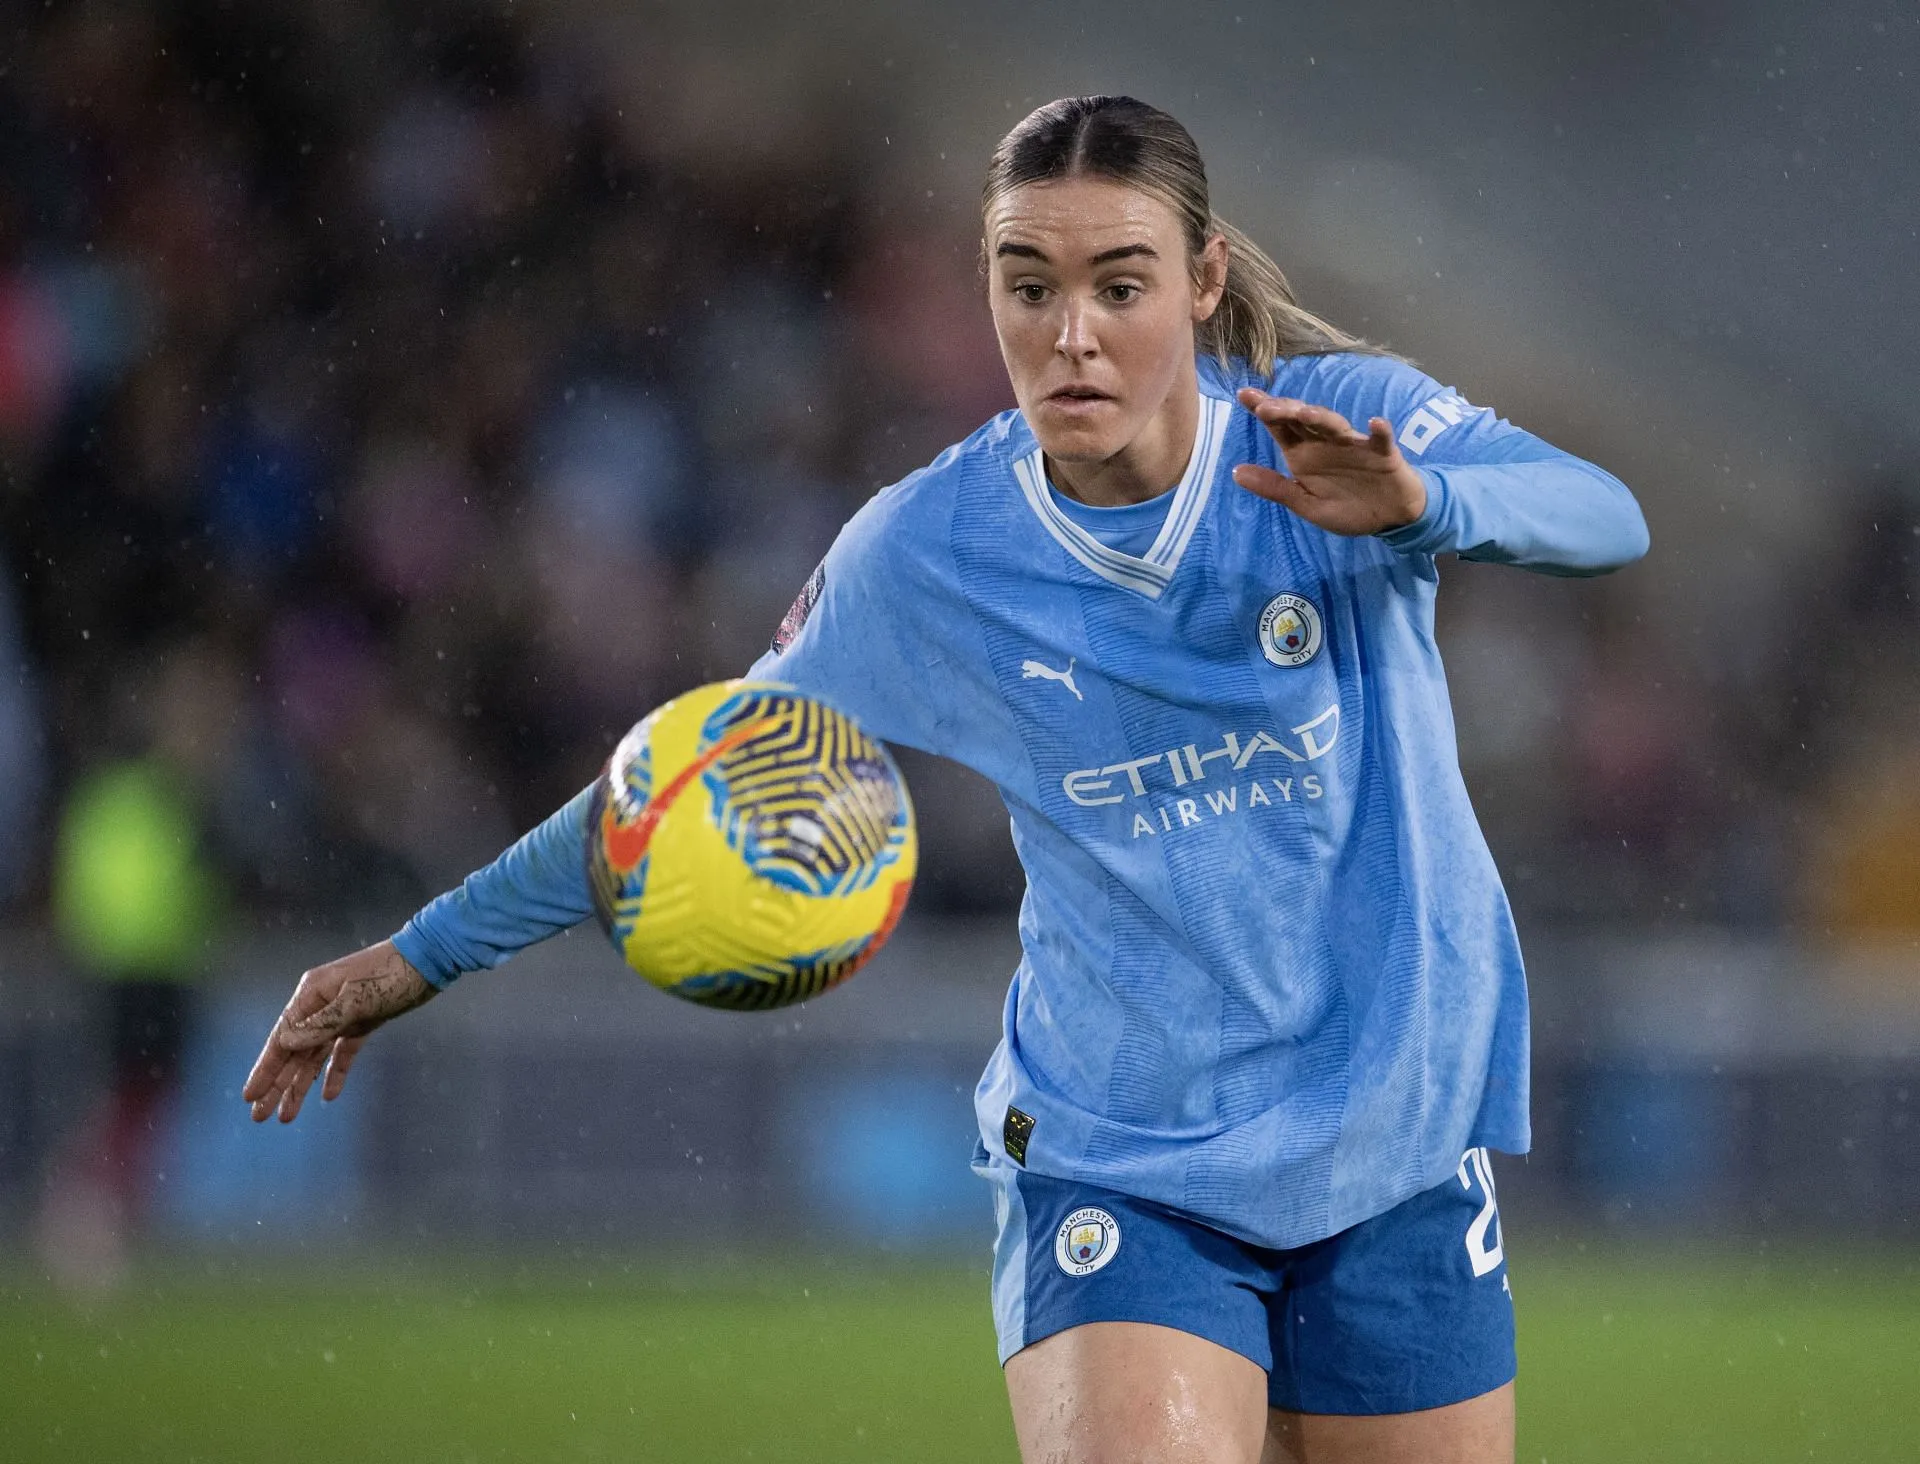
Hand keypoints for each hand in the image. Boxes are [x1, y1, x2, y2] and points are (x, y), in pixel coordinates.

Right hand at [242, 940, 435, 1123]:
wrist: (427, 961)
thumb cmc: (390, 975)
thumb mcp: (356, 999)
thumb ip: (322, 1023)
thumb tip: (286, 1043)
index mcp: (312, 994)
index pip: (282, 1038)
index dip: (265, 1069)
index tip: (251, 1095)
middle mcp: (321, 1006)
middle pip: (293, 1052)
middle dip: (276, 1084)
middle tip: (260, 1116)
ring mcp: (341, 1015)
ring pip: (314, 1056)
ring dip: (300, 1084)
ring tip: (286, 1115)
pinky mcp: (362, 1023)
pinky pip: (343, 1052)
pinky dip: (335, 1072)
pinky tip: (327, 1094)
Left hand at [1231, 387, 1428, 536]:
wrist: (1390, 517)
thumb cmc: (1346, 507)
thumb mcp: (1305, 504)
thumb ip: (1275, 488)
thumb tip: (1235, 472)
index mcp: (1303, 454)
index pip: (1280, 427)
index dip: (1263, 409)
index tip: (1244, 394)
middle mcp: (1325, 443)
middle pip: (1303, 420)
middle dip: (1285, 411)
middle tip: (1265, 407)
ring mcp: (1355, 445)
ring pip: (1336, 426)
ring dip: (1322, 418)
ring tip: (1306, 413)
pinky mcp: (1384, 454)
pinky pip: (1382, 440)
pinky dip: (1380, 432)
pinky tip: (1376, 424)